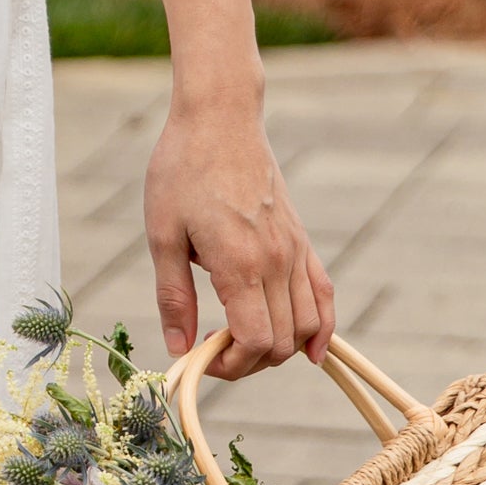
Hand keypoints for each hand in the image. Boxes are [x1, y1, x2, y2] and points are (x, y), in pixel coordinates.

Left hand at [145, 91, 333, 373]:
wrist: (220, 118)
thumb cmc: (181, 171)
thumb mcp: (162, 235)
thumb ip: (173, 297)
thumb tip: (178, 349)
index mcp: (241, 263)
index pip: (254, 342)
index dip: (228, 366)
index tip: (197, 357)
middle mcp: (278, 261)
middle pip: (282, 343)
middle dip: (247, 362)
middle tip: (210, 349)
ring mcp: (296, 250)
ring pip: (308, 325)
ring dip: (278, 348)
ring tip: (240, 339)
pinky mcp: (302, 240)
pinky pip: (323, 294)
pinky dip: (319, 327)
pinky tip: (306, 347)